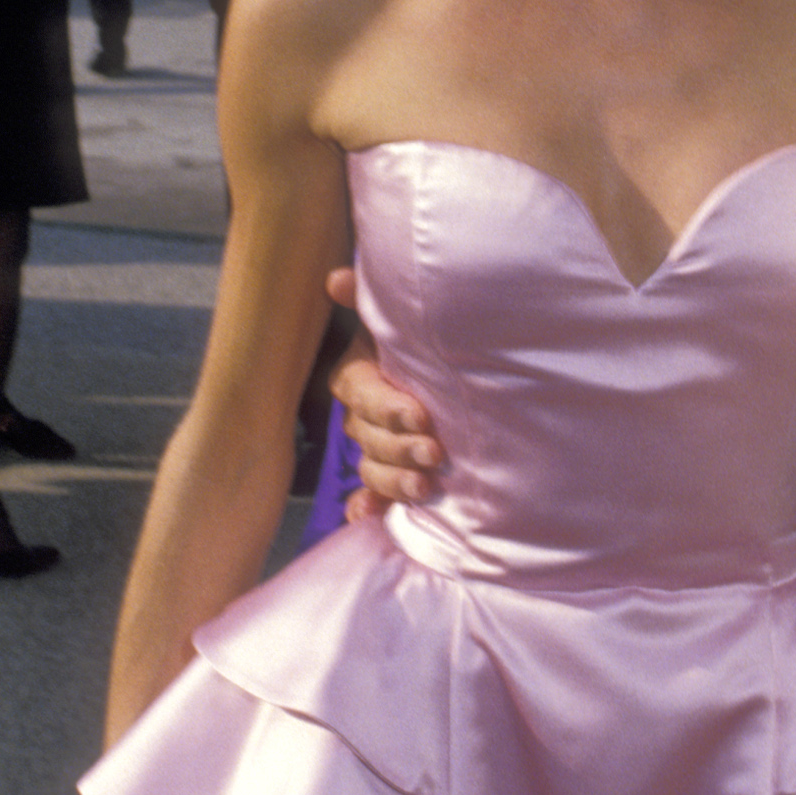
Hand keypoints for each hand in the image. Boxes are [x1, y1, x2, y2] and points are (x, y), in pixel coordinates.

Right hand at [324, 265, 442, 509]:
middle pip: (370, 439)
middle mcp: (364, 416)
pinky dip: (369, 507)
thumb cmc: (424, 340)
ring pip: (372, 469)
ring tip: (424, 488)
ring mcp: (377, 447)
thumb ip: (368, 300)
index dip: (389, 408)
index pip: (365, 397)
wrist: (460, 371)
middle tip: (435, 453)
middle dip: (401, 447)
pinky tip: (371, 516)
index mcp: (361, 378)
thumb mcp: (399, 320)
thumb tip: (335, 278)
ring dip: (394, 481)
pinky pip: (370, 496)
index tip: (421, 416)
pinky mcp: (392, 475)